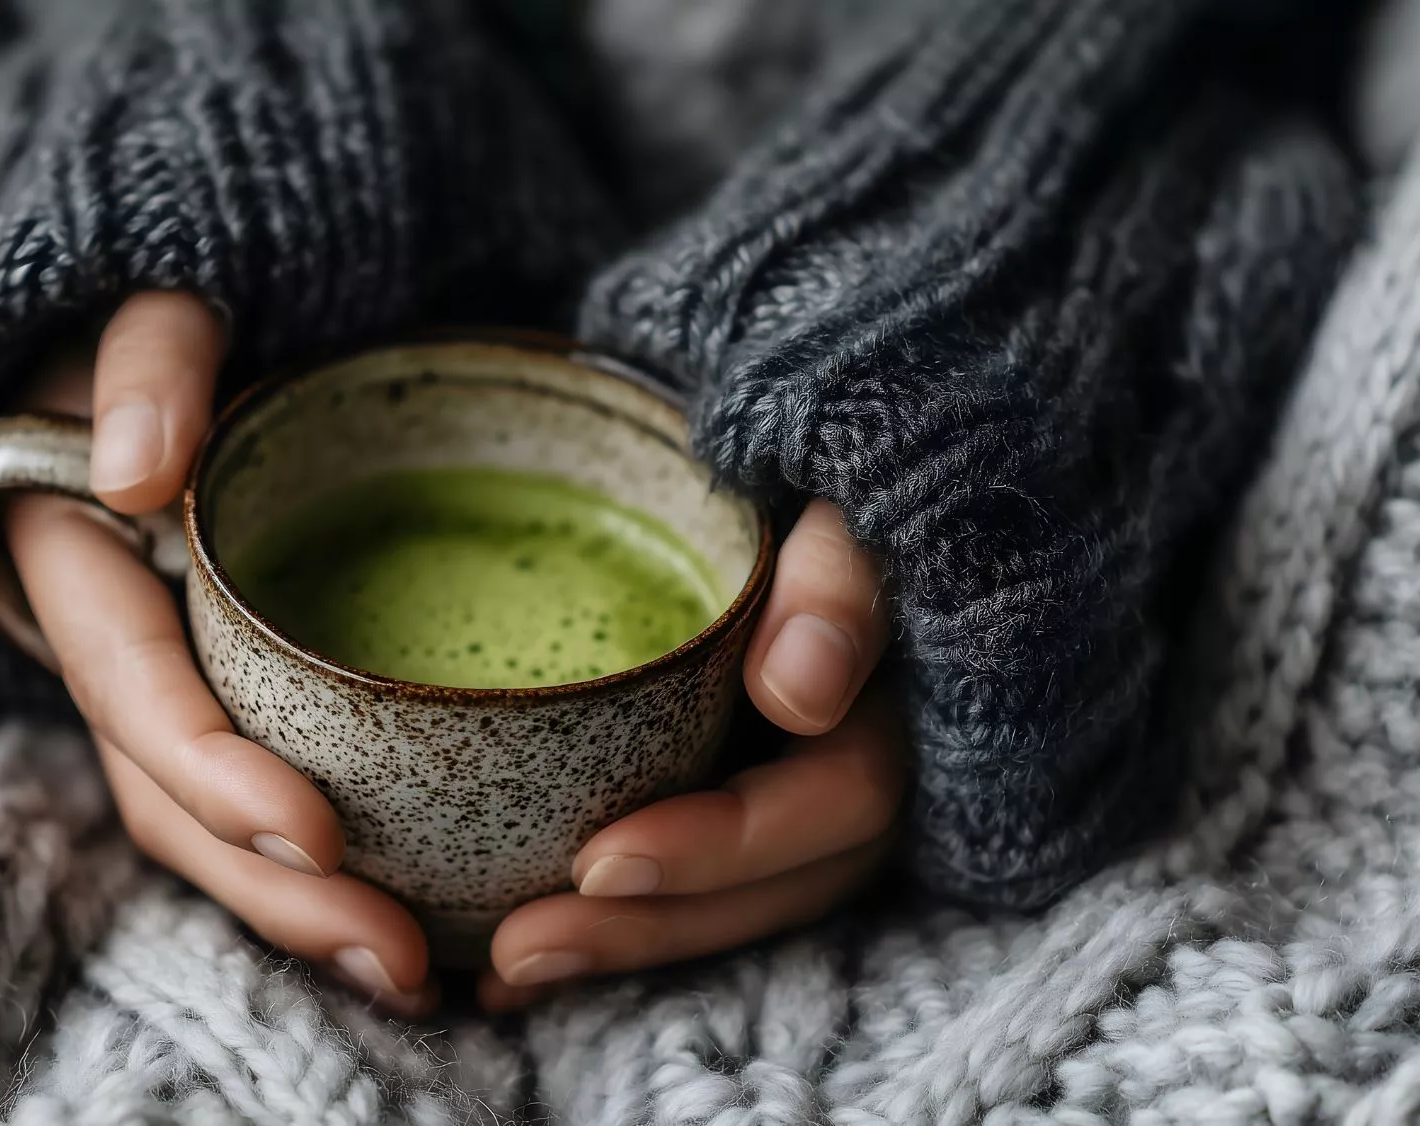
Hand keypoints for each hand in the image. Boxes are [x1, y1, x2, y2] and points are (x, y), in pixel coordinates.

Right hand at [1, 293, 437, 1015]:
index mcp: (87, 567)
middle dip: (276, 893)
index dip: (215, 773)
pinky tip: (417, 922)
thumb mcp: (156, 301)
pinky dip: (327, 876)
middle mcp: (123, 651)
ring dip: (305, 915)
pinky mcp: (238, 703)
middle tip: (399, 956)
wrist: (174, 341)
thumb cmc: (171, 317)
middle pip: (179, 801)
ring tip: (417, 973)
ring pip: (218, 829)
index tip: (318, 836)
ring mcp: (176, 689)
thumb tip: (138, 470)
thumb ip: (149, 353)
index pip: (141, 693)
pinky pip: (264, 805)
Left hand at [480, 499, 906, 1009]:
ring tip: (501, 970)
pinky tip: (504, 964)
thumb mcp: (846, 479)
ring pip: (747, 903)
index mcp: (919, 694)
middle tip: (519, 947)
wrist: (822, 443)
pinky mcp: (760, 789)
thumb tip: (800, 689)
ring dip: (628, 945)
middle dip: (656, 925)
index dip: (727, 843)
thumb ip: (840, 570)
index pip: (844, 795)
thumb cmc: (825, 450)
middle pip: (788, 882)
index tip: (600, 859)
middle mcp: (882, 758)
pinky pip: (708, 884)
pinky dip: (618, 924)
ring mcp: (822, 786)